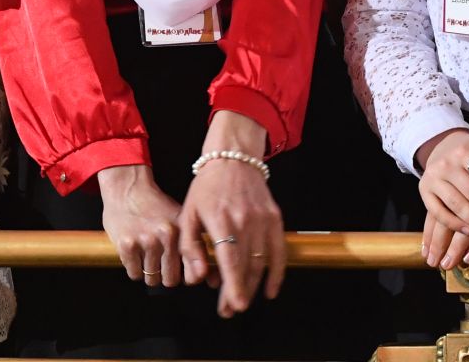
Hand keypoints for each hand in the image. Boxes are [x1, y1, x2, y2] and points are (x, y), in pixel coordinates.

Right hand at [98, 164, 183, 288]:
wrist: (127, 187)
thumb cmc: (154, 205)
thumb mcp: (178, 218)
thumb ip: (191, 243)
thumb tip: (200, 275)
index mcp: (180, 231)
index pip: (191, 270)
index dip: (188, 276)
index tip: (184, 275)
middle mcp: (165, 236)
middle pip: (170, 280)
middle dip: (166, 275)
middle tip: (161, 264)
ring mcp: (145, 241)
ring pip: (151, 279)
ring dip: (149, 272)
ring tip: (147, 255)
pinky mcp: (126, 245)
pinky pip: (134, 274)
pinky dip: (135, 268)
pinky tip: (135, 253)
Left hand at [178, 113, 284, 318]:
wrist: (233, 159)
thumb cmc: (206, 188)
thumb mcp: (188, 214)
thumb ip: (190, 247)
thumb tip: (197, 278)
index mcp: (221, 219)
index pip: (230, 258)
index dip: (234, 284)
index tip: (235, 305)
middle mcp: (245, 220)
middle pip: (246, 266)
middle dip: (238, 293)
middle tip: (228, 310)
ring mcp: (263, 219)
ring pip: (262, 263)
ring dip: (253, 287)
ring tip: (241, 302)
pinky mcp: (275, 218)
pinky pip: (279, 252)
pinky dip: (277, 273)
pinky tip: (269, 291)